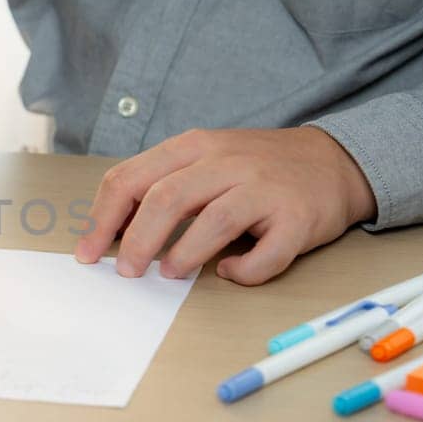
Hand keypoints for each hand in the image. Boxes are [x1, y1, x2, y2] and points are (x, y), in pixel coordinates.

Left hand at [73, 127, 375, 284]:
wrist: (334, 162)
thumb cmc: (256, 170)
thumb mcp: (204, 162)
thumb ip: (161, 186)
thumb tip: (112, 232)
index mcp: (195, 147)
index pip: (132, 178)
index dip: (103, 219)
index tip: (88, 252)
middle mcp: (228, 162)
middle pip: (166, 198)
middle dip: (136, 241)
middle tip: (125, 272)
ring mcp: (264, 188)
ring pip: (214, 220)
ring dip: (184, 254)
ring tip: (168, 274)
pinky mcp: (298, 218)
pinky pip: (267, 253)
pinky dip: (245, 271)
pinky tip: (231, 273)